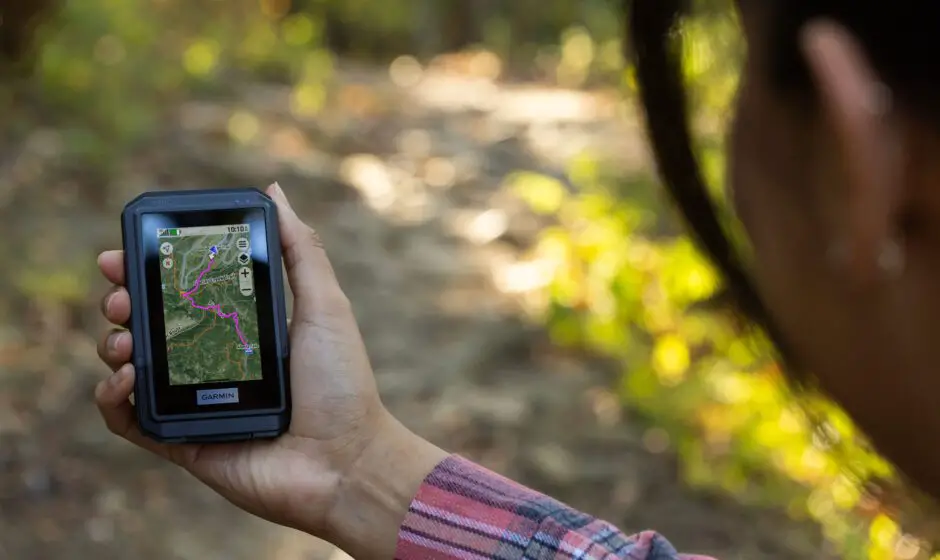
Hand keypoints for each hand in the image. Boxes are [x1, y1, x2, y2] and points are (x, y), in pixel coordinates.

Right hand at [95, 183, 445, 558]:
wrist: (346, 460)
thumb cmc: (342, 383)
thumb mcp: (325, 305)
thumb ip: (300, 250)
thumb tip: (274, 192)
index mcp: (239, 326)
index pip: (181, 290)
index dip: (147, 271)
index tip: (122, 254)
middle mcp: (212, 360)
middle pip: (148, 323)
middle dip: (123, 302)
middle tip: (119, 295)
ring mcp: (195, 400)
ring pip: (131, 366)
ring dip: (113, 344)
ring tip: (124, 339)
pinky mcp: (182, 440)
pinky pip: (129, 421)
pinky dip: (113, 399)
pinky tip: (124, 378)